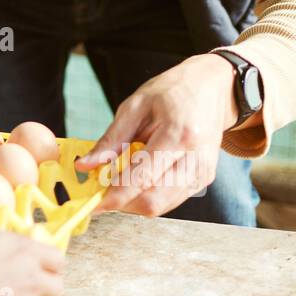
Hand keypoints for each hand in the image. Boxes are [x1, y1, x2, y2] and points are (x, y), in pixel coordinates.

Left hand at [73, 53, 239, 217]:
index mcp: (178, 135)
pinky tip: (138, 178)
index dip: (114, 196)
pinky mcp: (204, 179)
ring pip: (161, 206)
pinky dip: (149, 196)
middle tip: (101, 192)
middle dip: (122, 203)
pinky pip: (171, 200)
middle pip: (153, 201)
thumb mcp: (134, 106)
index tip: (92, 203)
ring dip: (134, 202)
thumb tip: (85, 166)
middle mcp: (195, 159)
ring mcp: (203, 172)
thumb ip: (111, 139)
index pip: (142, 178)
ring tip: (118, 182)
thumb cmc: (171, 92)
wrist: (210, 89)